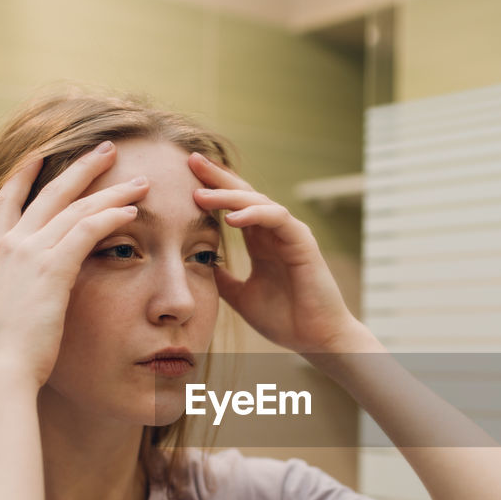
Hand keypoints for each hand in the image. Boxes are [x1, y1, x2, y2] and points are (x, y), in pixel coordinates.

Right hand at [0, 142, 150, 388]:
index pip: (7, 202)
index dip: (23, 175)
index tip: (41, 155)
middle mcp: (11, 246)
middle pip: (50, 193)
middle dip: (82, 168)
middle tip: (108, 149)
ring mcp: (30, 254)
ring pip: (76, 208)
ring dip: (112, 191)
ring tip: (140, 181)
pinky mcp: (52, 268)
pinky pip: (87, 230)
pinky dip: (111, 216)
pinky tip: (133, 211)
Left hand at [189, 152, 359, 354]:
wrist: (316, 339)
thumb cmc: (284, 320)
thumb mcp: (241, 297)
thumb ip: (223, 278)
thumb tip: (199, 264)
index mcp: (261, 242)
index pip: (234, 206)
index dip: (212, 189)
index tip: (184, 176)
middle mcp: (275, 232)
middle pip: (244, 194)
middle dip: (217, 177)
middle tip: (191, 160)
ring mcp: (289, 234)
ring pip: (258, 201)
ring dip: (228, 196)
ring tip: (200, 195)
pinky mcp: (302, 241)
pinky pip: (276, 218)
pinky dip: (254, 214)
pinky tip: (231, 218)